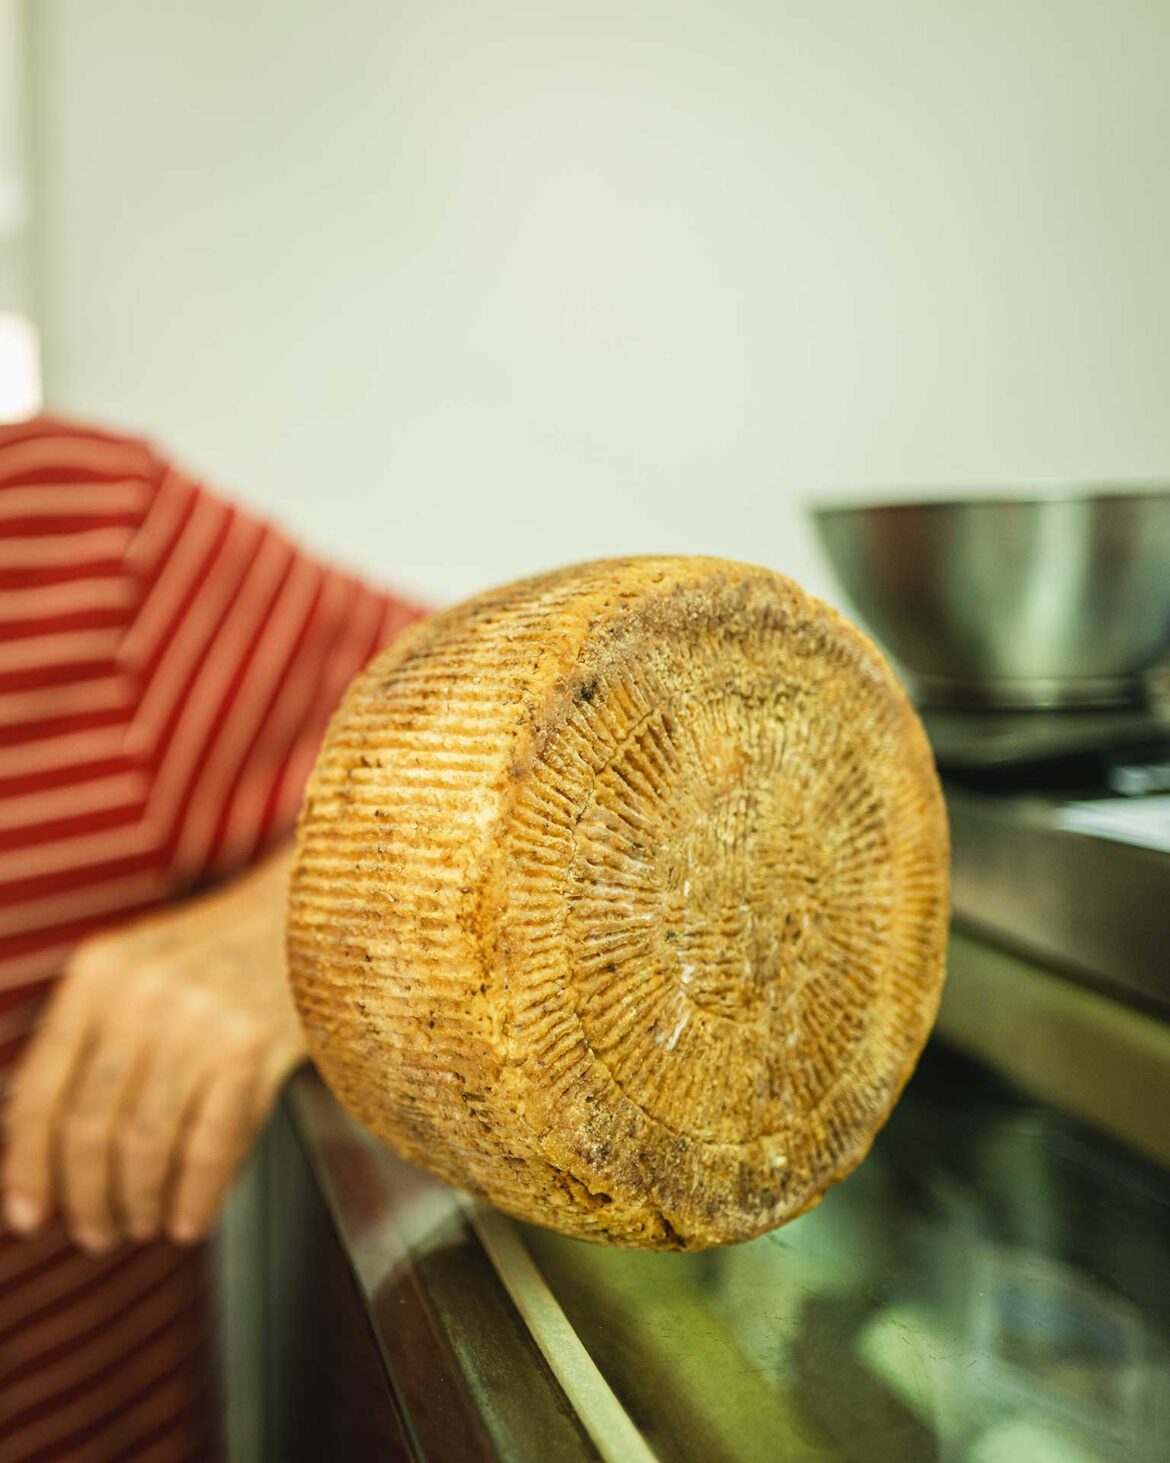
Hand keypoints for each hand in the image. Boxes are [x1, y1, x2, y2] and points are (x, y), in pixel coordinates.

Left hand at [2, 843, 304, 1250]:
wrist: (305, 911)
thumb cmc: (216, 954)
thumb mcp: (137, 973)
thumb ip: (90, 1044)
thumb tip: (40, 1154)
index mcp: (97, 974)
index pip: (40, 1091)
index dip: (29, 1166)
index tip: (29, 1216)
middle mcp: (142, 993)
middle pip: (91, 1128)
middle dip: (87, 1199)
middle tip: (95, 1233)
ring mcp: (202, 1018)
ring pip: (148, 1143)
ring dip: (140, 1204)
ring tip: (143, 1225)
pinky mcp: (257, 1044)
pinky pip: (213, 1143)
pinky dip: (197, 1196)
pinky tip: (191, 1220)